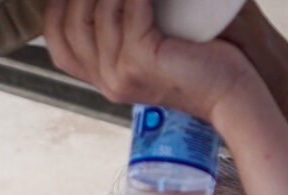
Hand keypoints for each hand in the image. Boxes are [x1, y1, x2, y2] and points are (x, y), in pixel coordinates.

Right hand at [42, 0, 255, 115]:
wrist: (230, 92)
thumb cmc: (200, 64)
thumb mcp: (152, 50)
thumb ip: (127, 31)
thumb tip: (109, 1)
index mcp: (103, 79)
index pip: (57, 42)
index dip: (57, 8)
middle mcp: (107, 81)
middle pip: (71, 26)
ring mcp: (121, 74)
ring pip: (100, 14)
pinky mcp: (142, 62)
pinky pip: (130, 12)